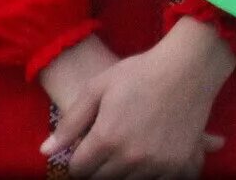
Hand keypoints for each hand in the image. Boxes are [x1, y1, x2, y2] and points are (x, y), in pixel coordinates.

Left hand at [41, 18, 234, 176]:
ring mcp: (156, 163)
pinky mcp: (178, 164)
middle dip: (99, 167)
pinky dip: (150, 175)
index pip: (78, 171)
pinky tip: (149, 159)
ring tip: (129, 149)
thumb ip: (70, 122)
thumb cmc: (141, 72)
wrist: (190, 66)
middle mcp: (129, 157)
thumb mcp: (97, 87)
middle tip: (109, 147)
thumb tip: (46, 152)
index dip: (79, 160)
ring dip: (123, 171)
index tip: (88, 148)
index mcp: (106, 138)